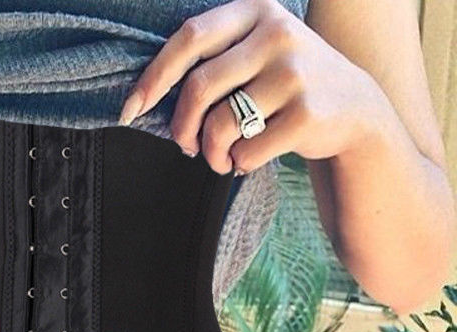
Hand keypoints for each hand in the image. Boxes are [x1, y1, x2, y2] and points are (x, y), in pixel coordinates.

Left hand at [118, 0, 377, 175]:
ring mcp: (295, 72)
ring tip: (219, 159)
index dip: (154, 78)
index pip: (188, 39)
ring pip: (220, 125)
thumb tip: (144, 98)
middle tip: (184, 147)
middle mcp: (277, 33)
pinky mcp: (307, 113)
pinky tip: (248, 160)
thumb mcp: (254, 52)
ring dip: (210, 153)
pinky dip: (239, 164)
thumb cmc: (283, 86)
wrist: (353, 109)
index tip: (130, 110)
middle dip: (181, 128)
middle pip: (198, 88)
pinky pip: (247, 151)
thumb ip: (211, 61)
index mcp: (255, 10)